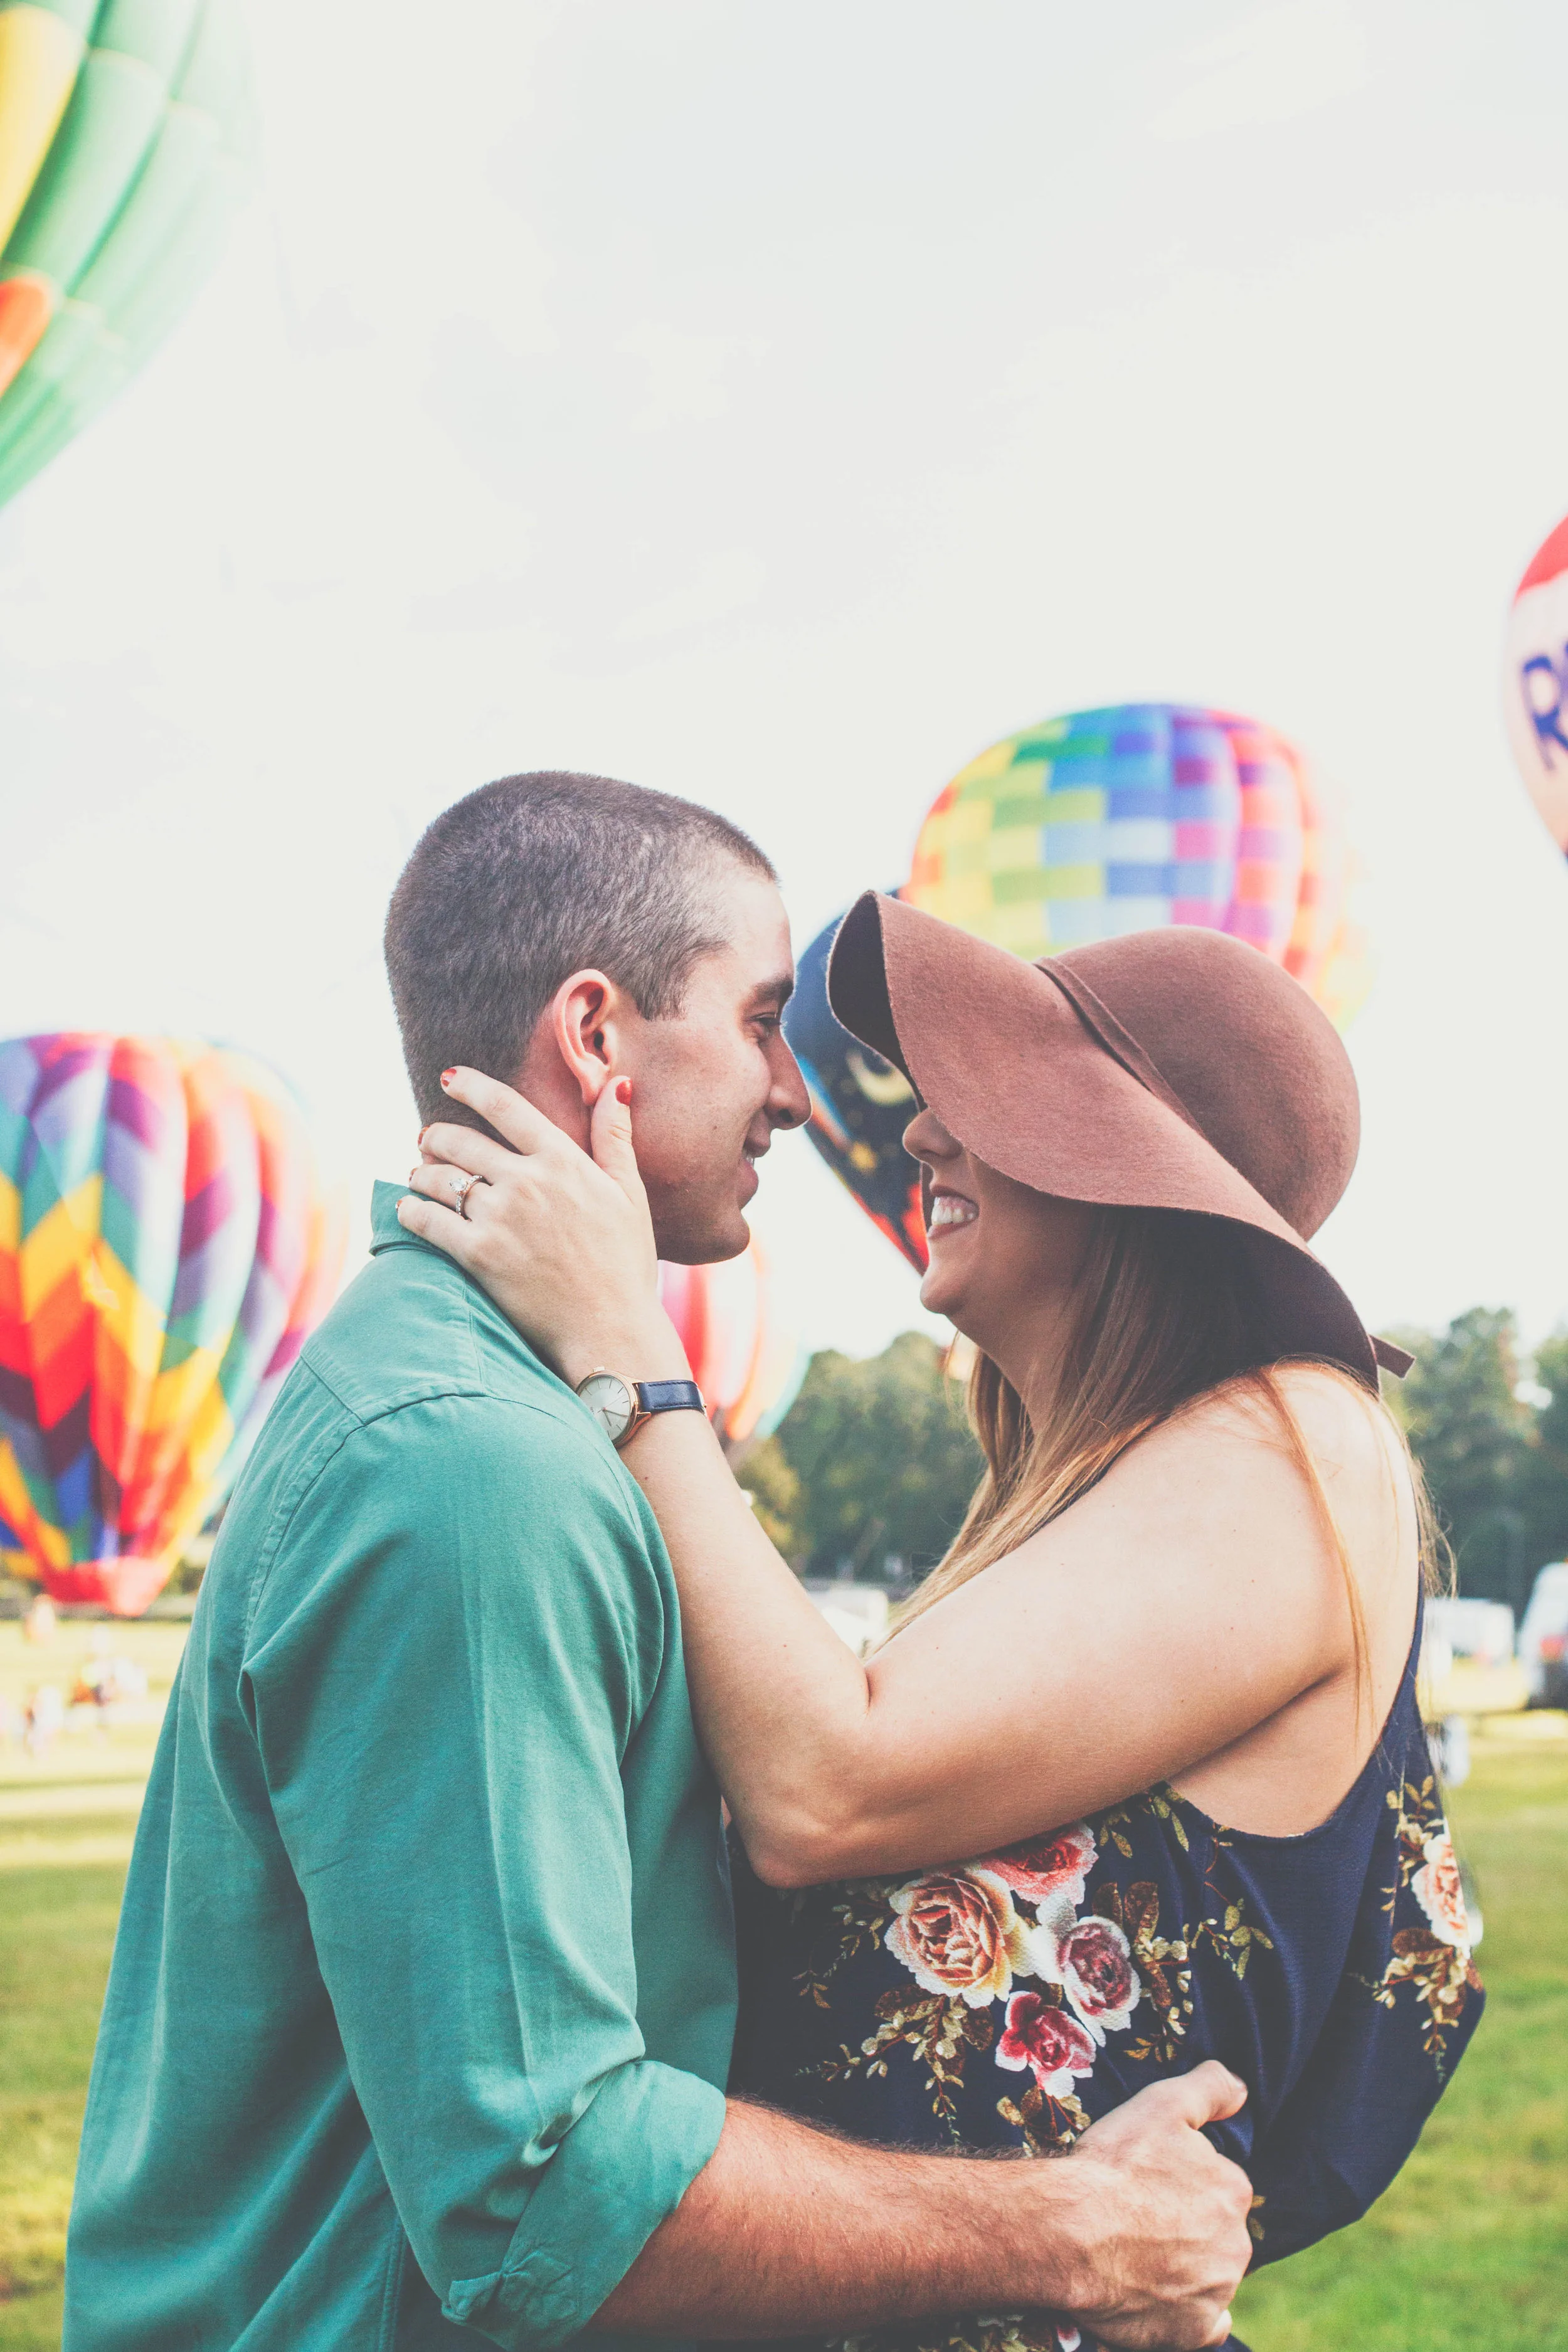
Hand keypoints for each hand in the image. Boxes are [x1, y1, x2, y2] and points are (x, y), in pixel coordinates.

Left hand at [397, 1069, 688, 1389]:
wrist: (610, 1329)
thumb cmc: (625, 1263)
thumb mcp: (630, 1193)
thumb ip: (615, 1136)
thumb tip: (618, 1083)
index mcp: (563, 1160)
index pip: (505, 1106)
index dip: (471, 1086)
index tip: (449, 1078)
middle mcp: (527, 1181)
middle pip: (461, 1141)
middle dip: (435, 1136)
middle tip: (425, 1139)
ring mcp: (500, 1217)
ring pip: (439, 1178)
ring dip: (420, 1173)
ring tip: (416, 1176)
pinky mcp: (478, 1255)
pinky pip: (428, 1221)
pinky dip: (411, 1211)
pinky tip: (407, 1209)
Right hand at [1051, 2062, 1253, 2349]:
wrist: (1071, 2230)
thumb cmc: (1113, 2164)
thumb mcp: (1161, 2104)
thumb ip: (1209, 2088)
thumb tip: (1242, 2090)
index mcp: (1232, 2190)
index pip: (1218, 2186)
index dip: (1181, 2183)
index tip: (1149, 2183)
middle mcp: (1236, 2245)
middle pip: (1215, 2233)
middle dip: (1186, 2227)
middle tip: (1139, 2219)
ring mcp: (1216, 2292)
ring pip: (1208, 2276)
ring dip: (1183, 2267)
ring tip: (1135, 2254)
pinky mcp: (1193, 2332)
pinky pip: (1203, 2325)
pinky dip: (1185, 2314)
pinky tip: (1156, 2295)